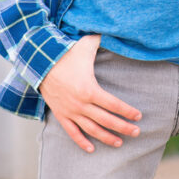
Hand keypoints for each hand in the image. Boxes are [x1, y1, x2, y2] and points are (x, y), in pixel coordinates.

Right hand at [38, 34, 141, 152]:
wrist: (39, 64)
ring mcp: (70, 111)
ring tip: (120, 143)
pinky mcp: (61, 115)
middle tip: (137, 132)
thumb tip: (118, 29)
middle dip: (123, 127)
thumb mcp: (87, 45)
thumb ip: (104, 39)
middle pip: (106, 120)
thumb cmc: (66, 54)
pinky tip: (92, 149)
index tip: (139, 115)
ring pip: (91, 130)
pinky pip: (72, 133)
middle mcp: (81, 104)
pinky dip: (82, 142)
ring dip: (107, 137)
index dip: (127, 111)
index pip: (114, 105)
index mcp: (89, 89)